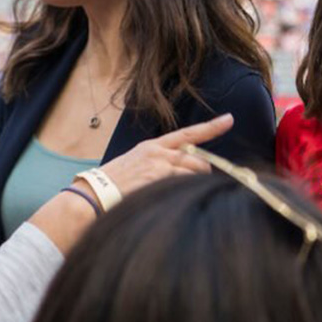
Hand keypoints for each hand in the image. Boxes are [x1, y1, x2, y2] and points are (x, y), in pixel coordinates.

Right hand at [95, 114, 233, 197]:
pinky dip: (185, 194)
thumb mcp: (134, 166)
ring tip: (183, 198)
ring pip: (195, 174)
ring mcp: (159, 166)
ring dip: (196, 185)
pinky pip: (184, 186)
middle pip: (198, 160)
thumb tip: (179, 171)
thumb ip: (157, 164)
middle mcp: (158, 153)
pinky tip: (174, 202)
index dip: (212, 127)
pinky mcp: (158, 180)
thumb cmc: (111, 187)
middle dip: (203, 174)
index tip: (229, 119)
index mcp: (152, 147)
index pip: (188, 134)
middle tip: (198, 187)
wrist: (91, 196)